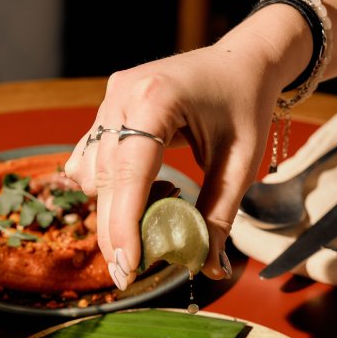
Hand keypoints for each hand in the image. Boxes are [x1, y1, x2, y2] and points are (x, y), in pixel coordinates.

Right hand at [64, 37, 284, 288]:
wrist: (241, 62)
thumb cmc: (245, 106)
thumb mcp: (241, 163)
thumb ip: (220, 215)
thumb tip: (209, 268)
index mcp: (156, 98)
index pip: (129, 173)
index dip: (124, 224)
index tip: (129, 267)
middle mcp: (121, 95)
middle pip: (104, 180)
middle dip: (115, 231)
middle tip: (130, 275)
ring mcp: (108, 99)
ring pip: (92, 173)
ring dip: (114, 208)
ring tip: (162, 207)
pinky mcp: (107, 109)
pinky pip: (92, 158)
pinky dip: (109, 186)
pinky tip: (144, 191)